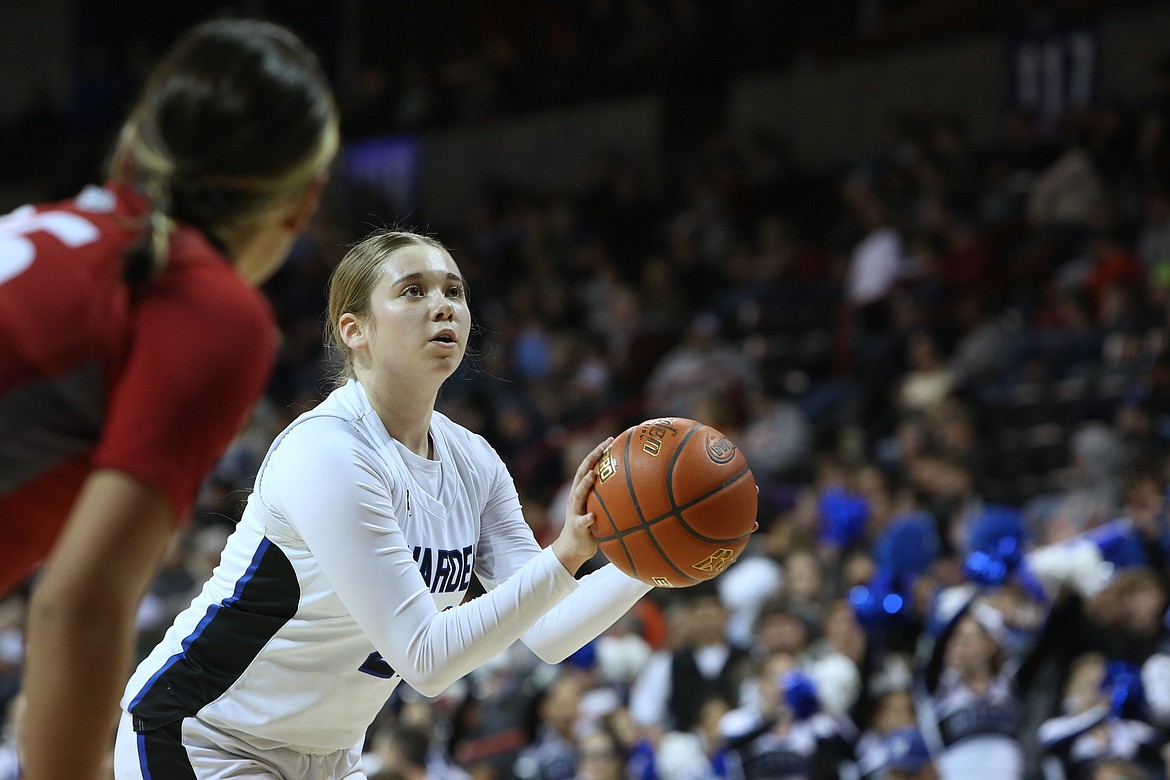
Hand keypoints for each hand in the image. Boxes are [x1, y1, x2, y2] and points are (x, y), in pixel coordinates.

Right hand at [552, 437, 612, 574]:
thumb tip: (637, 489)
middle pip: (581, 473)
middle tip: (603, 446)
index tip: (609, 440)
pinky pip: (581, 522)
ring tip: (593, 474)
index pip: (588, 467)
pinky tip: (592, 516)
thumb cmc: (591, 527)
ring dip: (584, 484)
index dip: (597, 453)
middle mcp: (575, 498)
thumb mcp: (599, 510)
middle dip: (591, 458)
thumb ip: (610, 499)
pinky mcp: (576, 527)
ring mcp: (575, 511)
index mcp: (581, 491)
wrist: (572, 548)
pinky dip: (586, 518)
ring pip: (578, 494)